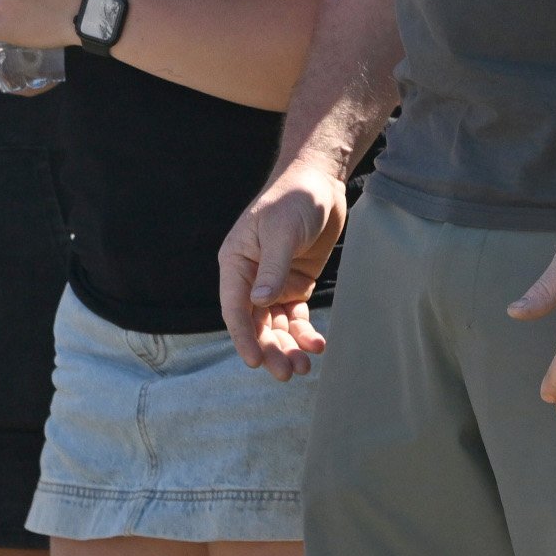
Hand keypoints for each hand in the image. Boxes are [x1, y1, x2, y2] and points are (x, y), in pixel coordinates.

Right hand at [219, 162, 345, 378]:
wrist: (321, 182)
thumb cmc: (295, 199)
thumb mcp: (283, 231)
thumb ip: (273, 267)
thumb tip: (259, 303)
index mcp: (236, 263)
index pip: (235, 308)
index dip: (243, 337)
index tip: (255, 361)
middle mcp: (250, 277)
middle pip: (256, 323)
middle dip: (271, 349)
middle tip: (287, 374)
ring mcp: (273, 283)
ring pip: (276, 325)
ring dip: (288, 346)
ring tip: (303, 367)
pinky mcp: (295, 284)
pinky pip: (296, 316)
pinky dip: (304, 332)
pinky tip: (317, 344)